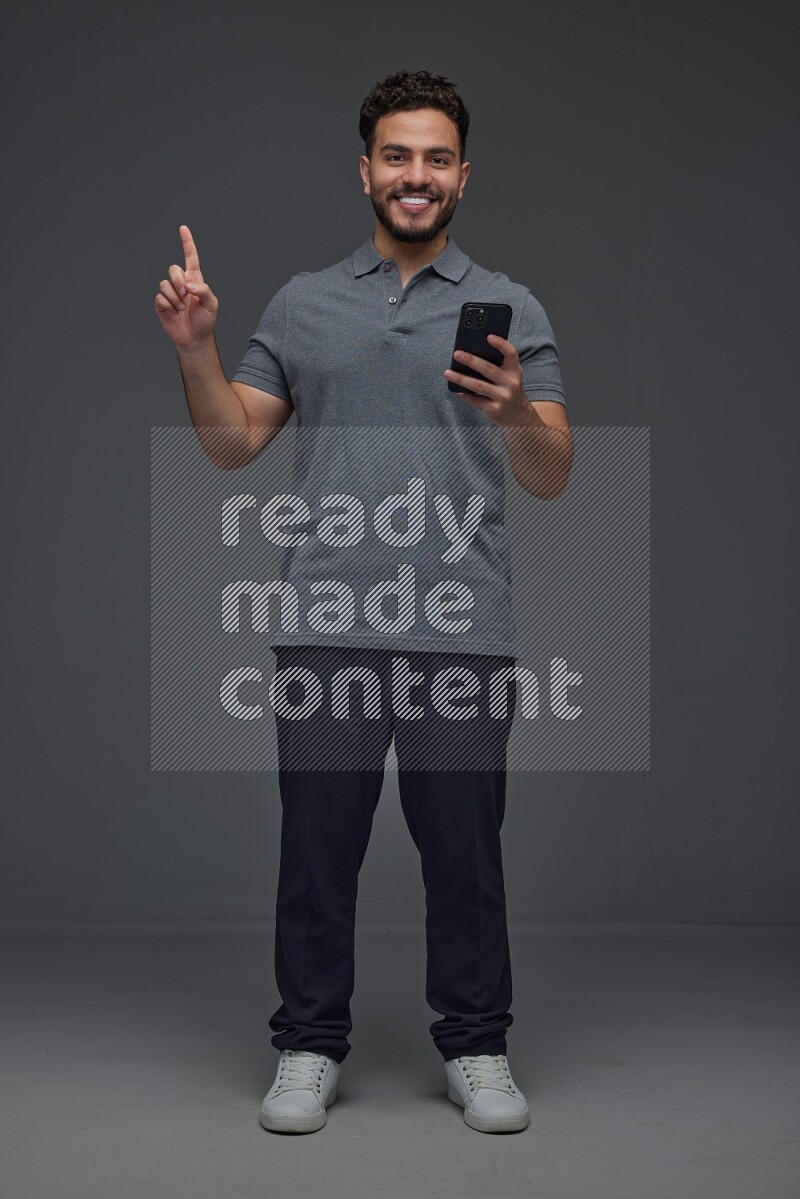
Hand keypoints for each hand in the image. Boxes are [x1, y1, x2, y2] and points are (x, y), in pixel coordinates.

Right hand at [154, 224, 218, 348]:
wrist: (195, 338)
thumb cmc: (205, 320)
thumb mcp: (212, 304)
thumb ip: (204, 290)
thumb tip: (189, 284)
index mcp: (194, 280)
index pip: (190, 258)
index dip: (187, 243)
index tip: (183, 228)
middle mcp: (181, 283)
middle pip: (173, 269)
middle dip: (178, 280)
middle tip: (186, 294)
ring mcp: (170, 293)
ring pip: (164, 284)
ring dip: (175, 297)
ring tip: (182, 309)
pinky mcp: (162, 304)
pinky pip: (160, 297)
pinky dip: (168, 306)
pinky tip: (175, 313)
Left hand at [443, 334, 530, 425]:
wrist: (518, 416)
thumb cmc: (508, 389)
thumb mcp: (509, 376)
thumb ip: (498, 365)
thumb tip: (472, 353)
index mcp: (515, 370)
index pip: (511, 353)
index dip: (501, 344)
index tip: (489, 336)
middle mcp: (511, 383)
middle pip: (489, 369)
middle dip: (471, 360)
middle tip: (457, 353)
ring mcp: (503, 397)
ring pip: (479, 385)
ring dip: (461, 378)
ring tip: (448, 373)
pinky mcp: (494, 410)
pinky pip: (476, 400)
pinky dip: (465, 394)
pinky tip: (456, 389)